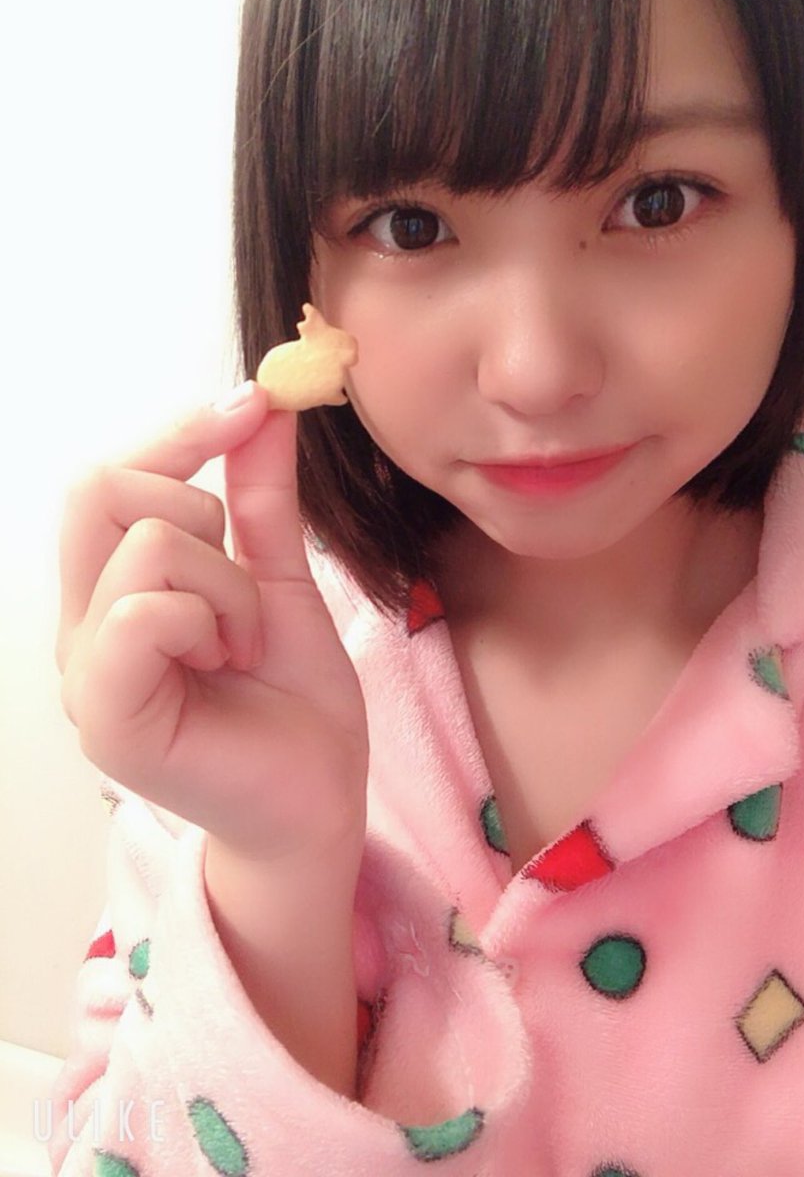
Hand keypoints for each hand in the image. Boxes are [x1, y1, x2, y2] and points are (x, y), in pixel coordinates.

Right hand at [56, 382, 367, 858]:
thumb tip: (264, 404)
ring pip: (144, 548)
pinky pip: (142, 613)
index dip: (179, 432)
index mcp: (113, 593)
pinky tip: (228, 662)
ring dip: (227, 585)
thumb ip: (261, 499)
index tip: (254, 403)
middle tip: (245, 592)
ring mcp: (87, 671)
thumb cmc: (294, 701)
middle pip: (101, 491)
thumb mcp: (282, 580)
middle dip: (200, 514)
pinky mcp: (107, 716)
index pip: (106, 477)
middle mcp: (85, 625)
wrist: (320, 799)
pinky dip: (208, 620)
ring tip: (243, 643)